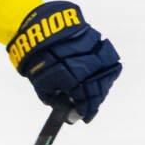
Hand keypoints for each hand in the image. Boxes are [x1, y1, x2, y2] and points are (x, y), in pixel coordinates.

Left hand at [6, 1, 120, 122]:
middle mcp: (87, 66)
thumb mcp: (41, 84)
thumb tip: (67, 108)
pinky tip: (99, 73)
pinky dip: (104, 66)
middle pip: (99, 89)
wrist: (37, 27)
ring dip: (103, 84)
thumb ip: (55, 98)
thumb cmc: (37, 57)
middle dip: (95, 101)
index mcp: (73, 79)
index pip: (86, 102)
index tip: (83, 117)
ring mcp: (94, 51)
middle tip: (89, 107)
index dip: (85, 112)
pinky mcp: (96, 37)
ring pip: (107, 72)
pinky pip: (106, 55)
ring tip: (96, 91)